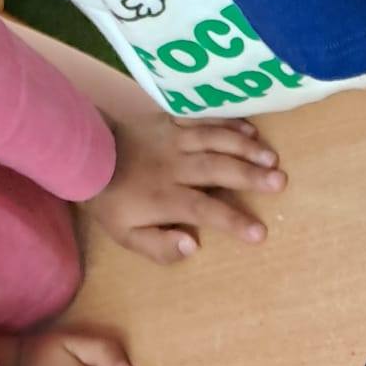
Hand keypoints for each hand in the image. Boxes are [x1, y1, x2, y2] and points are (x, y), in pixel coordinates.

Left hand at [87, 114, 285, 264]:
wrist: (85, 152)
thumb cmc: (112, 201)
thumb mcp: (126, 236)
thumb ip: (159, 247)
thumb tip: (193, 246)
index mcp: (165, 197)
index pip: (204, 211)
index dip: (233, 221)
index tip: (260, 233)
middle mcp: (174, 165)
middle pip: (217, 169)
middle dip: (250, 176)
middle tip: (280, 181)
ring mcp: (173, 139)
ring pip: (214, 140)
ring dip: (246, 147)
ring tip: (272, 157)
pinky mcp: (171, 120)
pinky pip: (203, 118)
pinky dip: (229, 122)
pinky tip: (252, 128)